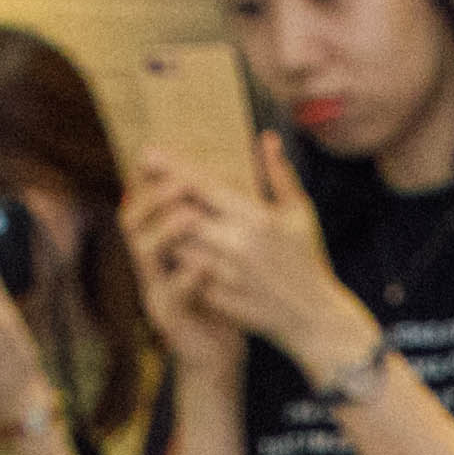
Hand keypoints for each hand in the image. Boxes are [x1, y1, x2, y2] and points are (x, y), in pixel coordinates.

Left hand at [126, 134, 355, 374]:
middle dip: (159, 199)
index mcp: (257, 219)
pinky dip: (175, 261)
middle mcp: (238, 245)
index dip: (173, 169)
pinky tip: (168, 252)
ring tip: (153, 217)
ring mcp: (227, 274)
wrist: (313, 316)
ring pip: (177, 246)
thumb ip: (279, 175)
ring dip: (163, 230)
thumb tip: (266, 138)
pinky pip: (184, 275)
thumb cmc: (306, 259)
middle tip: (140, 185)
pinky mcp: (219, 298)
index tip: (148, 154)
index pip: (205, 187)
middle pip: (182, 215)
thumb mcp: (300, 212)